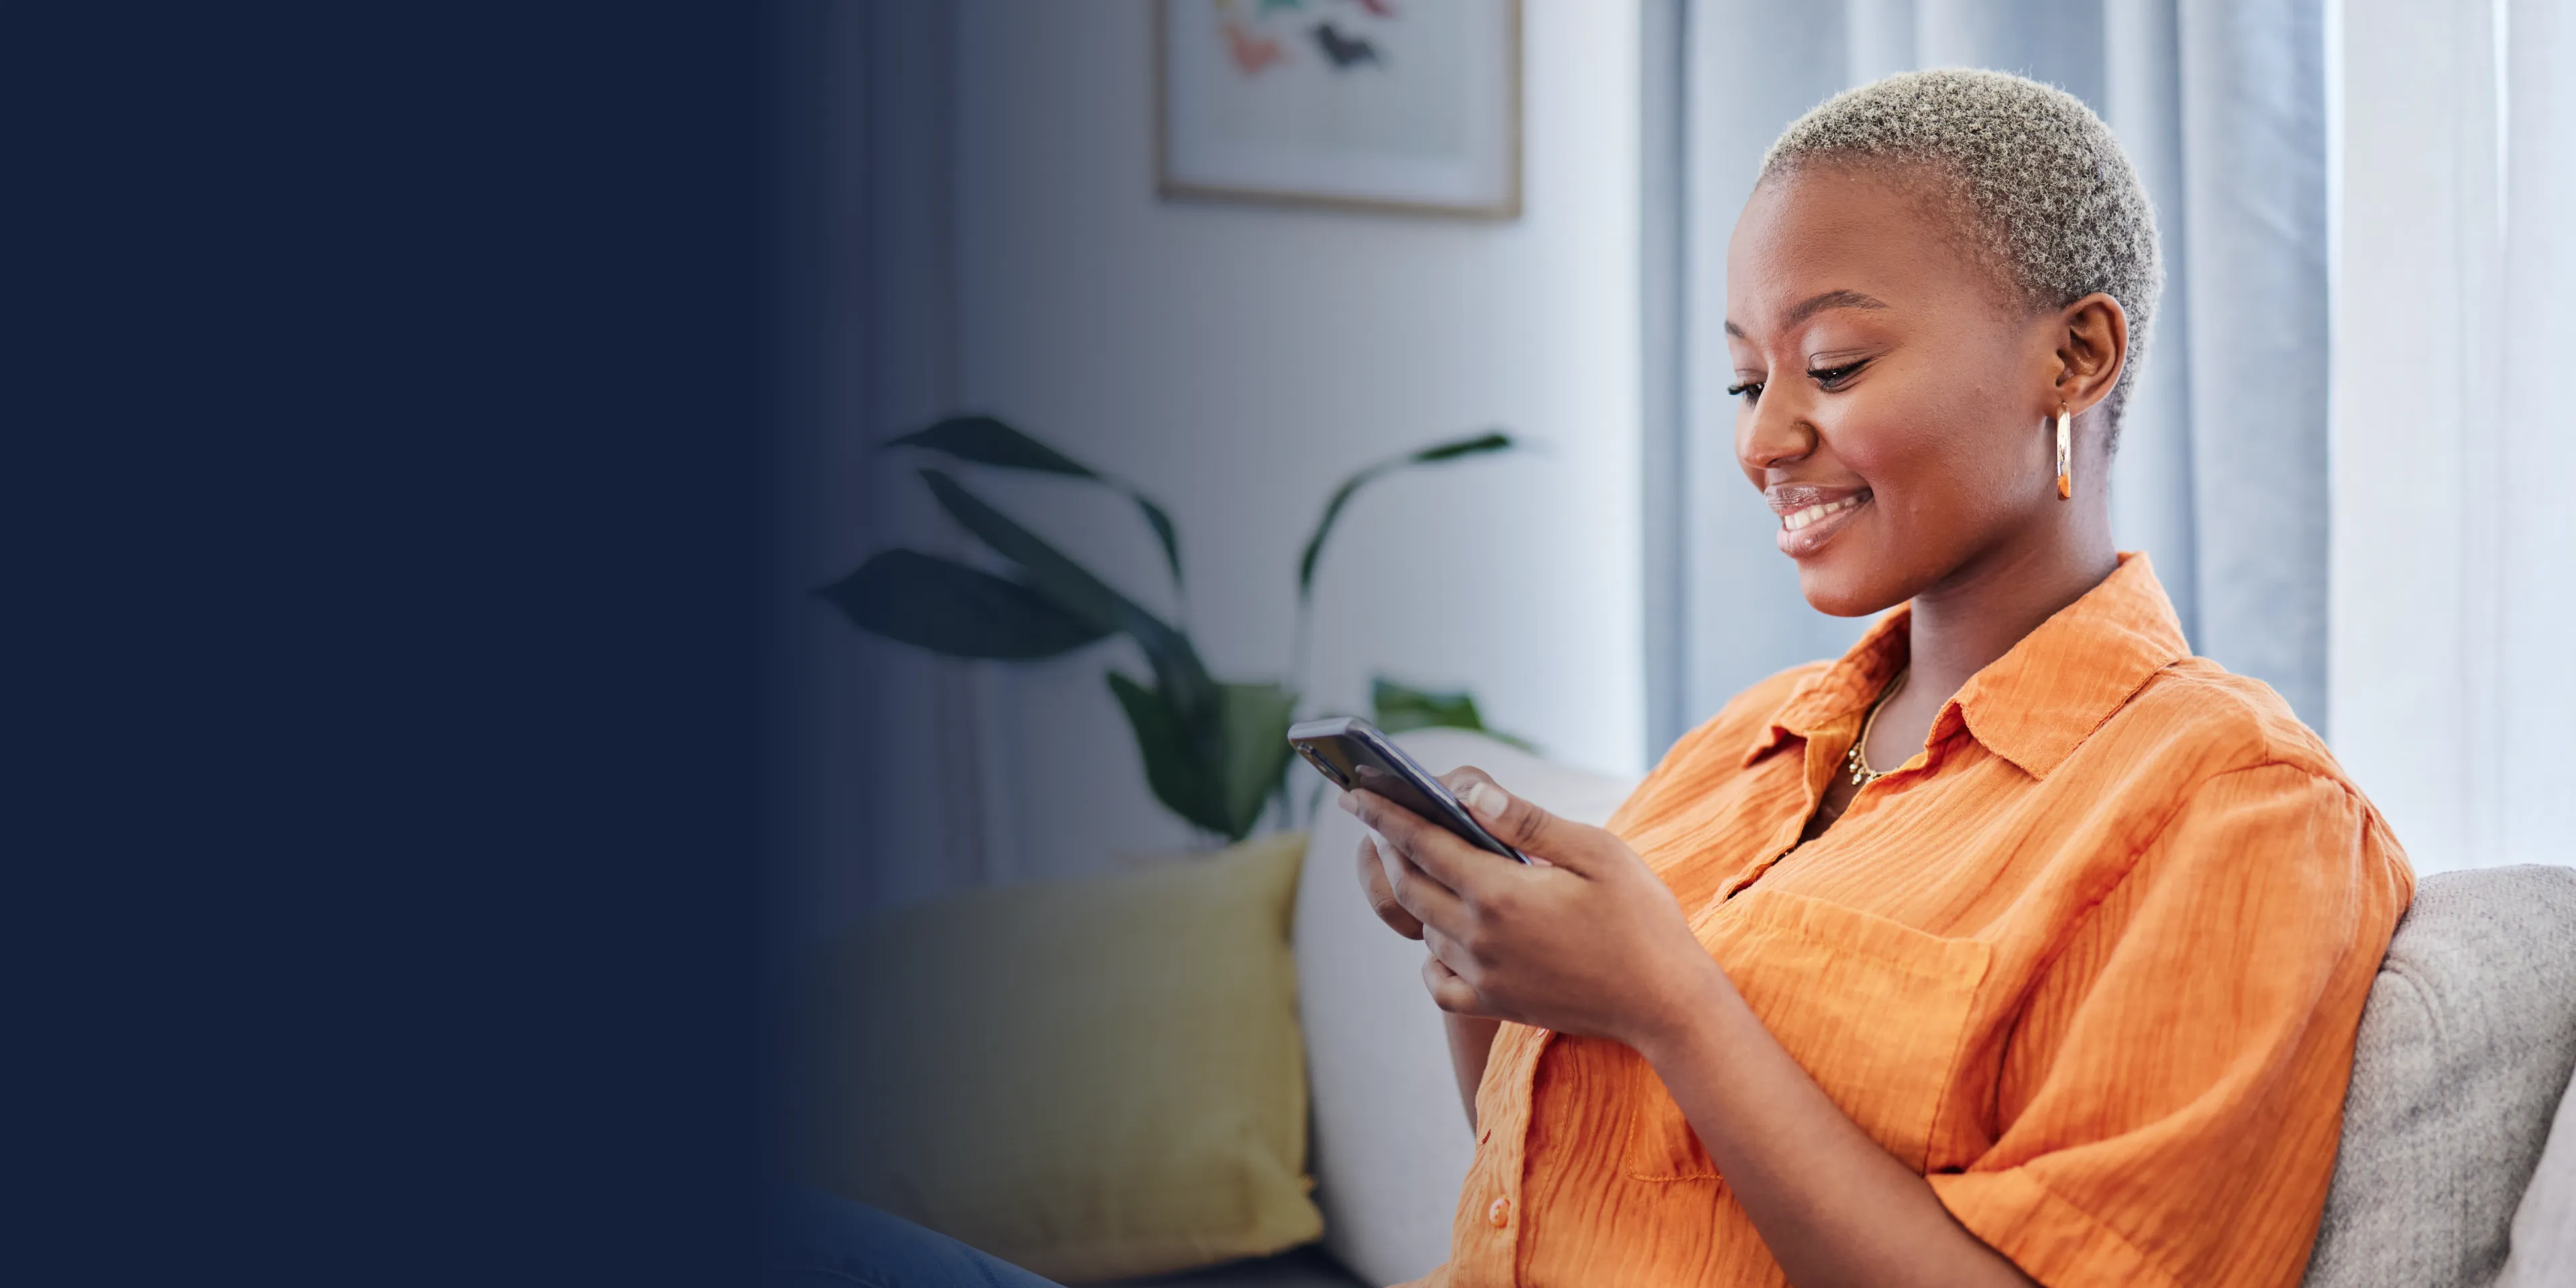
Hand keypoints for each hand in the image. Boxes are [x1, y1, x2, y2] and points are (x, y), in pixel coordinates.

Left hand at [1343, 768, 1727, 1050]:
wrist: (1666, 1002)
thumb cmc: (1640, 917)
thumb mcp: (1594, 852)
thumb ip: (1525, 821)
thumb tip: (1469, 791)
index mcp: (1499, 893)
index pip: (1421, 844)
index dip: (1384, 814)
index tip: (1354, 792)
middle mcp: (1479, 938)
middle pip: (1410, 885)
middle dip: (1388, 847)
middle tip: (1379, 820)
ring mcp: (1485, 977)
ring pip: (1425, 930)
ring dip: (1416, 895)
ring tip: (1422, 865)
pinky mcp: (1498, 1005)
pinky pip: (1440, 983)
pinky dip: (1434, 957)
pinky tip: (1450, 938)